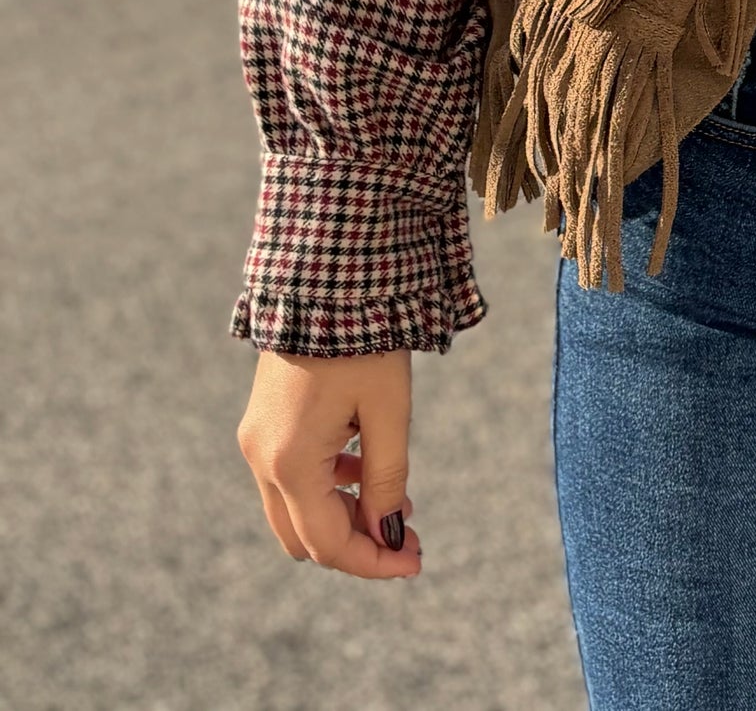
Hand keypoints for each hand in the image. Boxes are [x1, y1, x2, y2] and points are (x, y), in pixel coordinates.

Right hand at [237, 347, 421, 577]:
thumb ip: (387, 478)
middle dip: (356, 543)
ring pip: (295, 509)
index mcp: (290, 462)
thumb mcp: (388, 410)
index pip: (328, 543)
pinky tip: (366, 469)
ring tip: (397, 502)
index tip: (415, 561)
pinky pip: (291, 476)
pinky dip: (328, 486)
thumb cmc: (364, 339)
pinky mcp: (262, 422)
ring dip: (343, 515)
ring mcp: (256, 440)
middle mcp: (262, 459)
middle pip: (304, 536)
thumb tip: (389, 534)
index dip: (373, 561)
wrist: (325, 277)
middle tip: (406, 536)